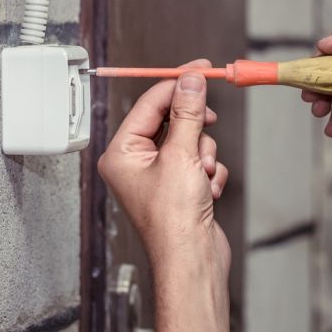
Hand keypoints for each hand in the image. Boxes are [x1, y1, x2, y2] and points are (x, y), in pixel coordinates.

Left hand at [98, 59, 229, 266]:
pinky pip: (200, 161)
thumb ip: (186, 112)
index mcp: (121, 152)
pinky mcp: (179, 188)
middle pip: (171, 120)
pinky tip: (208, 191)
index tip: (201, 69)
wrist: (193, 263)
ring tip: (204, 175)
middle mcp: (135, 163)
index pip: (149, 103)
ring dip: (205, 154)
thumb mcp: (181, 154)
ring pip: (191, 141)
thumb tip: (190, 80)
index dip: (176, 84)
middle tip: (209, 122)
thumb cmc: (174, 220)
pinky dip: (210, 172)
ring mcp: (158, 176)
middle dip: (194, 129)